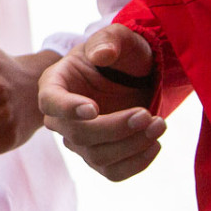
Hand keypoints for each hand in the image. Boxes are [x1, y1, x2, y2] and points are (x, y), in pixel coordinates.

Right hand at [39, 24, 166, 181]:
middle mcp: (60, 117)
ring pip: (97, 157)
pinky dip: (137, 163)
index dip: (67, 109)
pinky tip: (154, 143)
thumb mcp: (117, 37)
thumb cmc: (120, 53)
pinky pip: (114, 172)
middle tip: (147, 115)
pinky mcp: (100, 156)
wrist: (134, 75)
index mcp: (55, 84)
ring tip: (160, 124)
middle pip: (77, 134)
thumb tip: (102, 55)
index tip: (93, 109)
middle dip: (115, 128)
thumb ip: (109, 41)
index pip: (50, 102)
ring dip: (132, 145)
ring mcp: (79, 140)